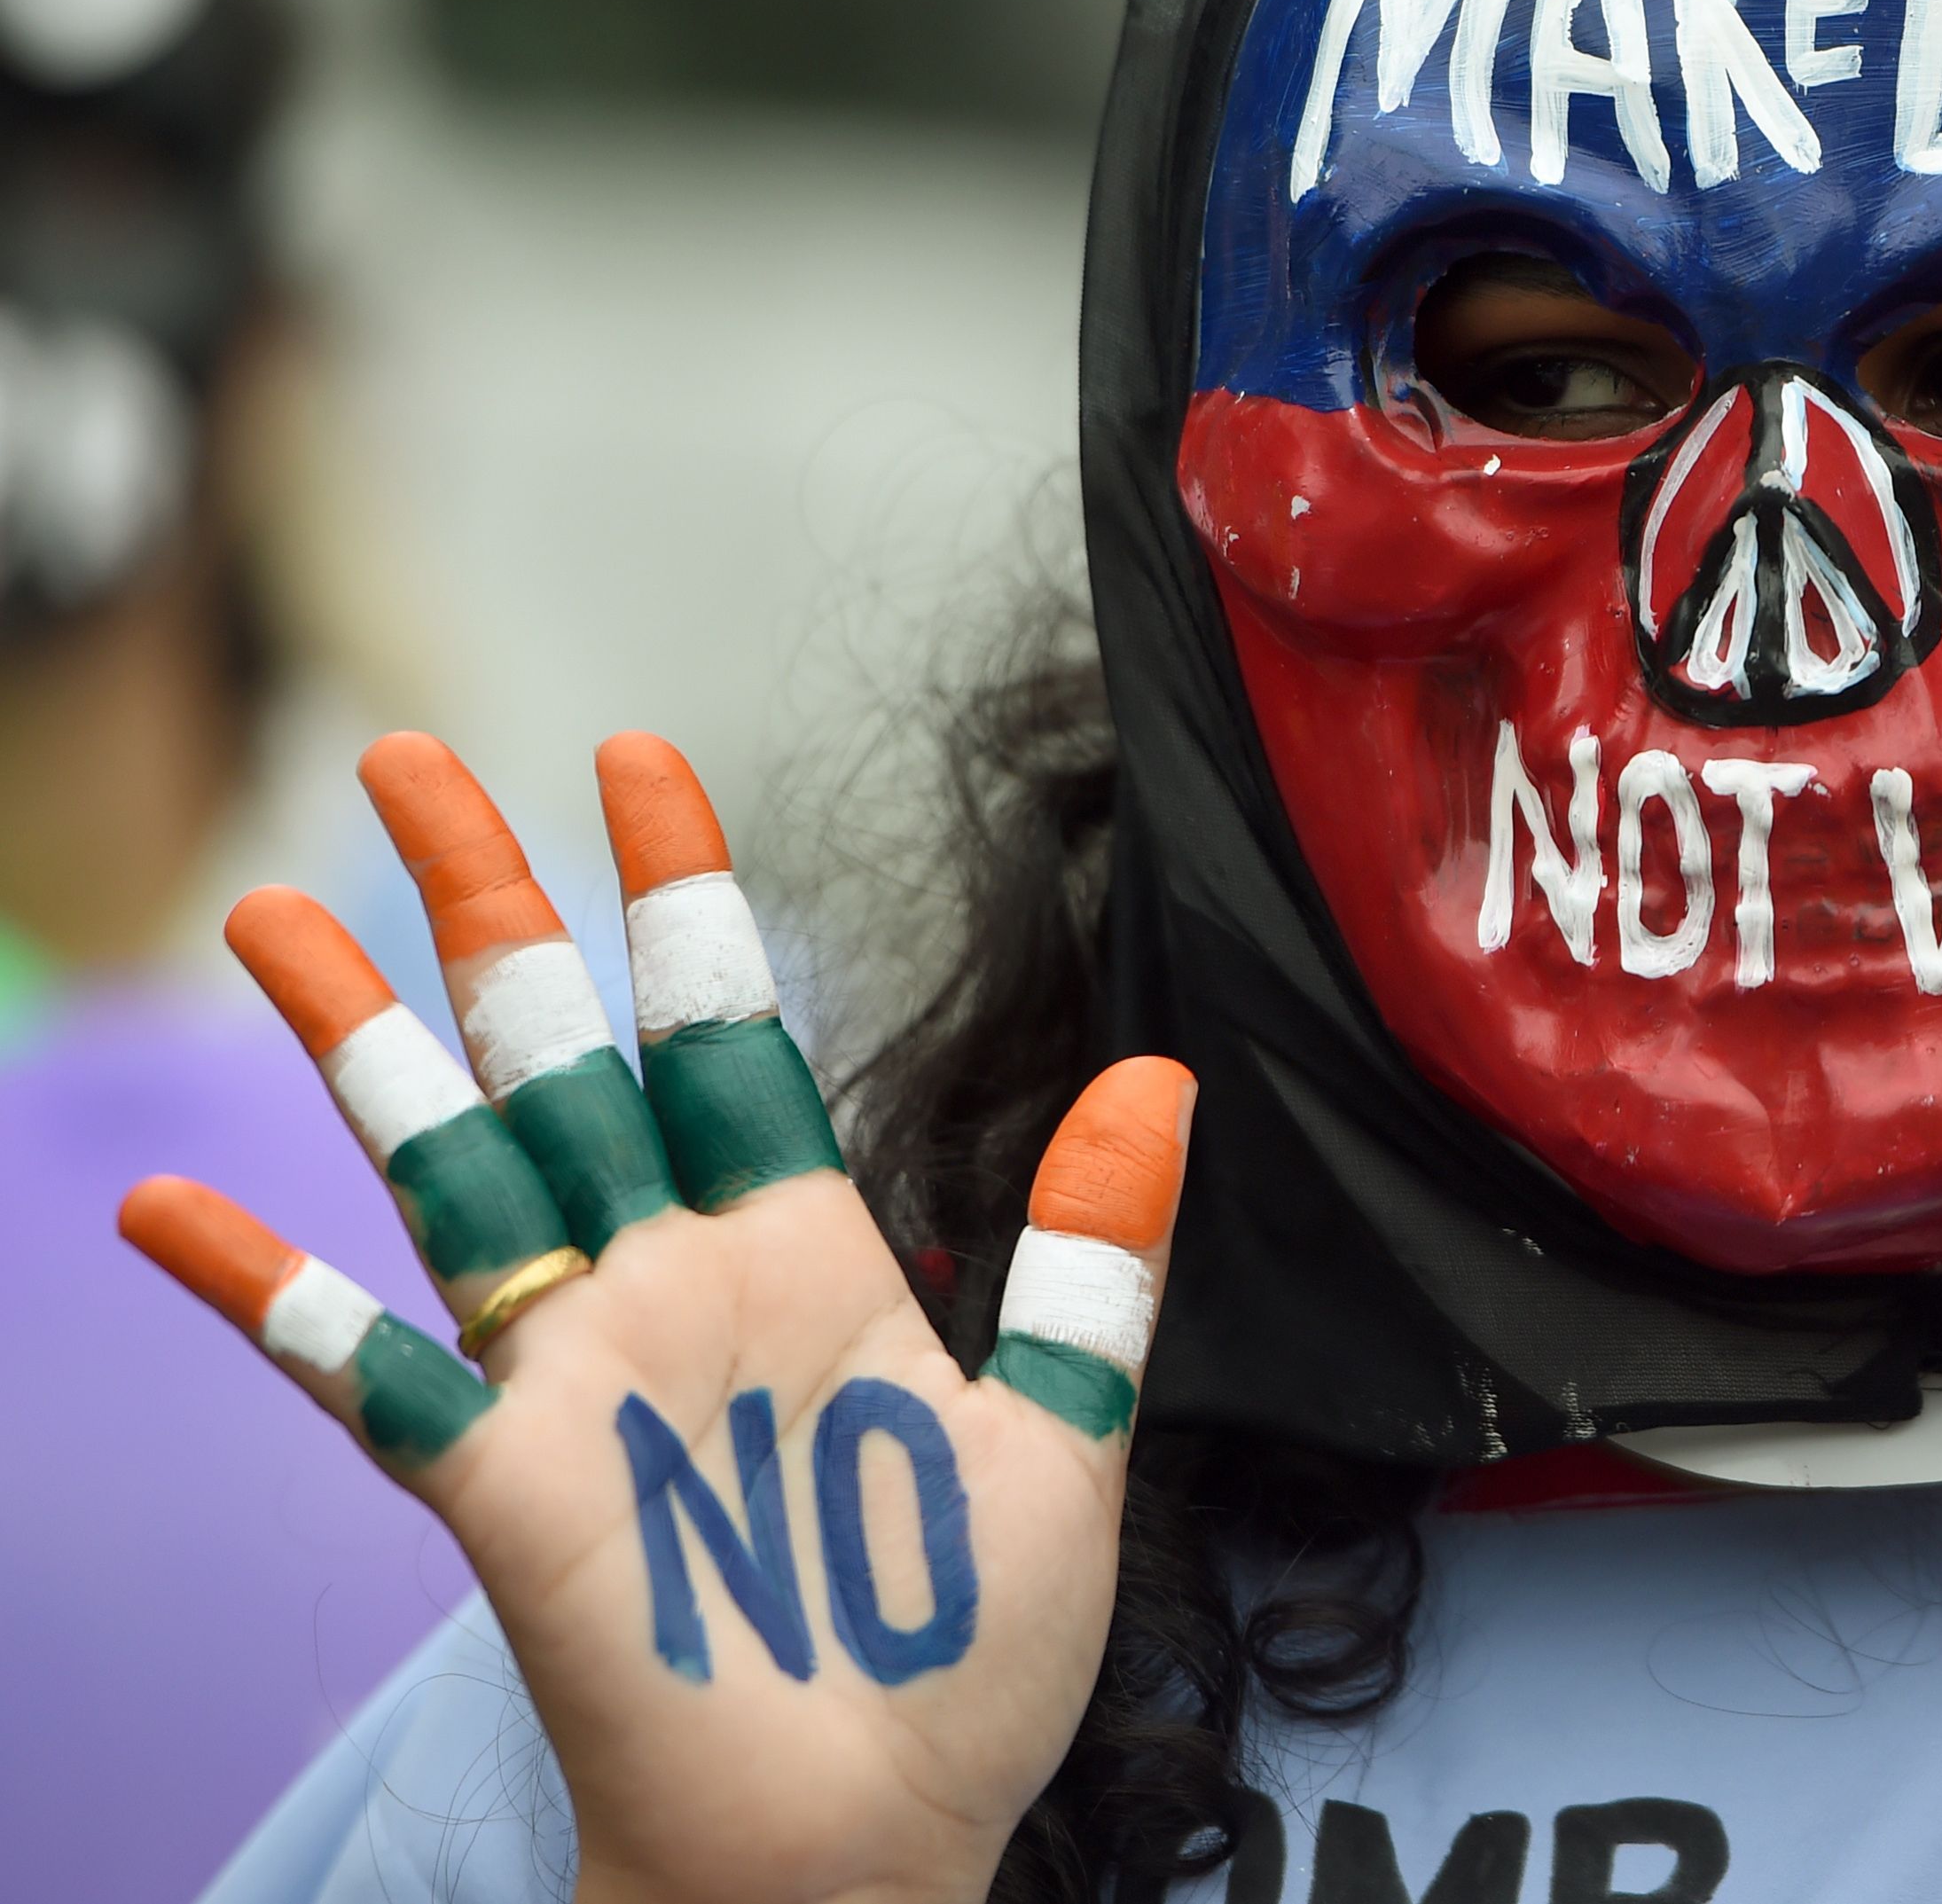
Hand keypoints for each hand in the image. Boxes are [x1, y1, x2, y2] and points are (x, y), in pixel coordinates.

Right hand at [121, 733, 1185, 1903]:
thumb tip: (1161, 1078)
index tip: (640, 760)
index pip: (724, 1026)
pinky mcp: (506, 1487)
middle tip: (408, 754)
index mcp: (804, 1255)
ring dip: (358, 1038)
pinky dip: (265, 1294)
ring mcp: (574, 1377)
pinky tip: (173, 1210)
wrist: (877, 1847)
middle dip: (488, 904)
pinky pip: (367, 1371)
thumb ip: (1094, 1258)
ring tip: (271, 910)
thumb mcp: (1063, 1435)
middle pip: (556, 1051)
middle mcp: (672, 1285)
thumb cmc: (966, 1660)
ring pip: (448, 1162)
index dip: (680, 895)